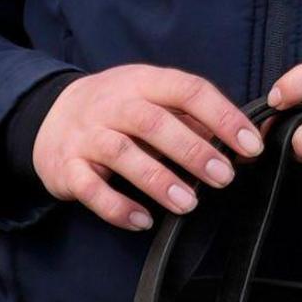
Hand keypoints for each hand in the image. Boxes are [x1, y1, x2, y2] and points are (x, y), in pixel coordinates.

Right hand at [33, 65, 259, 232]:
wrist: (51, 116)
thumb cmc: (118, 109)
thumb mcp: (153, 98)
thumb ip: (193, 117)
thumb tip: (243, 142)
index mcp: (143, 82)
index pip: (188, 90)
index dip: (222, 116)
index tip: (250, 145)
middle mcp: (113, 105)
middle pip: (154, 122)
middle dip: (193, 151)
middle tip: (224, 177)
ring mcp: (87, 136)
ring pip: (122, 154)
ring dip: (158, 180)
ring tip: (189, 203)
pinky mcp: (66, 167)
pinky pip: (89, 188)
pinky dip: (116, 206)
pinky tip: (143, 220)